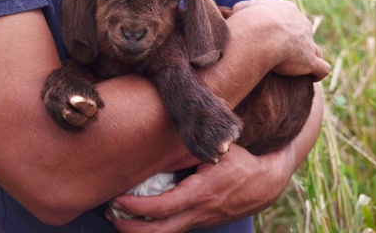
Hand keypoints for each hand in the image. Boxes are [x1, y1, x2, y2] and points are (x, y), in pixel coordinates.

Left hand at [105, 146, 285, 232]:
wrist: (264, 184)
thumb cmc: (239, 163)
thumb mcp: (215, 151)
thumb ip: (187, 152)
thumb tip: (157, 151)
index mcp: (201, 192)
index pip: (162, 207)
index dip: (136, 207)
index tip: (117, 198)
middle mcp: (199, 212)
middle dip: (130, 227)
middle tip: (111, 214)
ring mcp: (200, 221)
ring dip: (139, 230)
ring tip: (119, 217)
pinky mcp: (201, 223)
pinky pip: (173, 230)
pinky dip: (154, 227)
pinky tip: (142, 217)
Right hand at [230, 0, 330, 80]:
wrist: (258, 33)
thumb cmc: (247, 21)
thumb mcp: (241, 10)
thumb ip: (242, 10)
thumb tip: (235, 12)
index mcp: (286, 10)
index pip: (288, 17)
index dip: (282, 27)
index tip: (273, 36)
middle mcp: (301, 23)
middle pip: (304, 31)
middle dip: (298, 40)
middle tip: (285, 52)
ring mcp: (308, 42)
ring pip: (315, 49)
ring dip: (311, 56)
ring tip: (303, 67)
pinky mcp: (310, 61)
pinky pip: (321, 68)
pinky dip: (318, 73)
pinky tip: (313, 78)